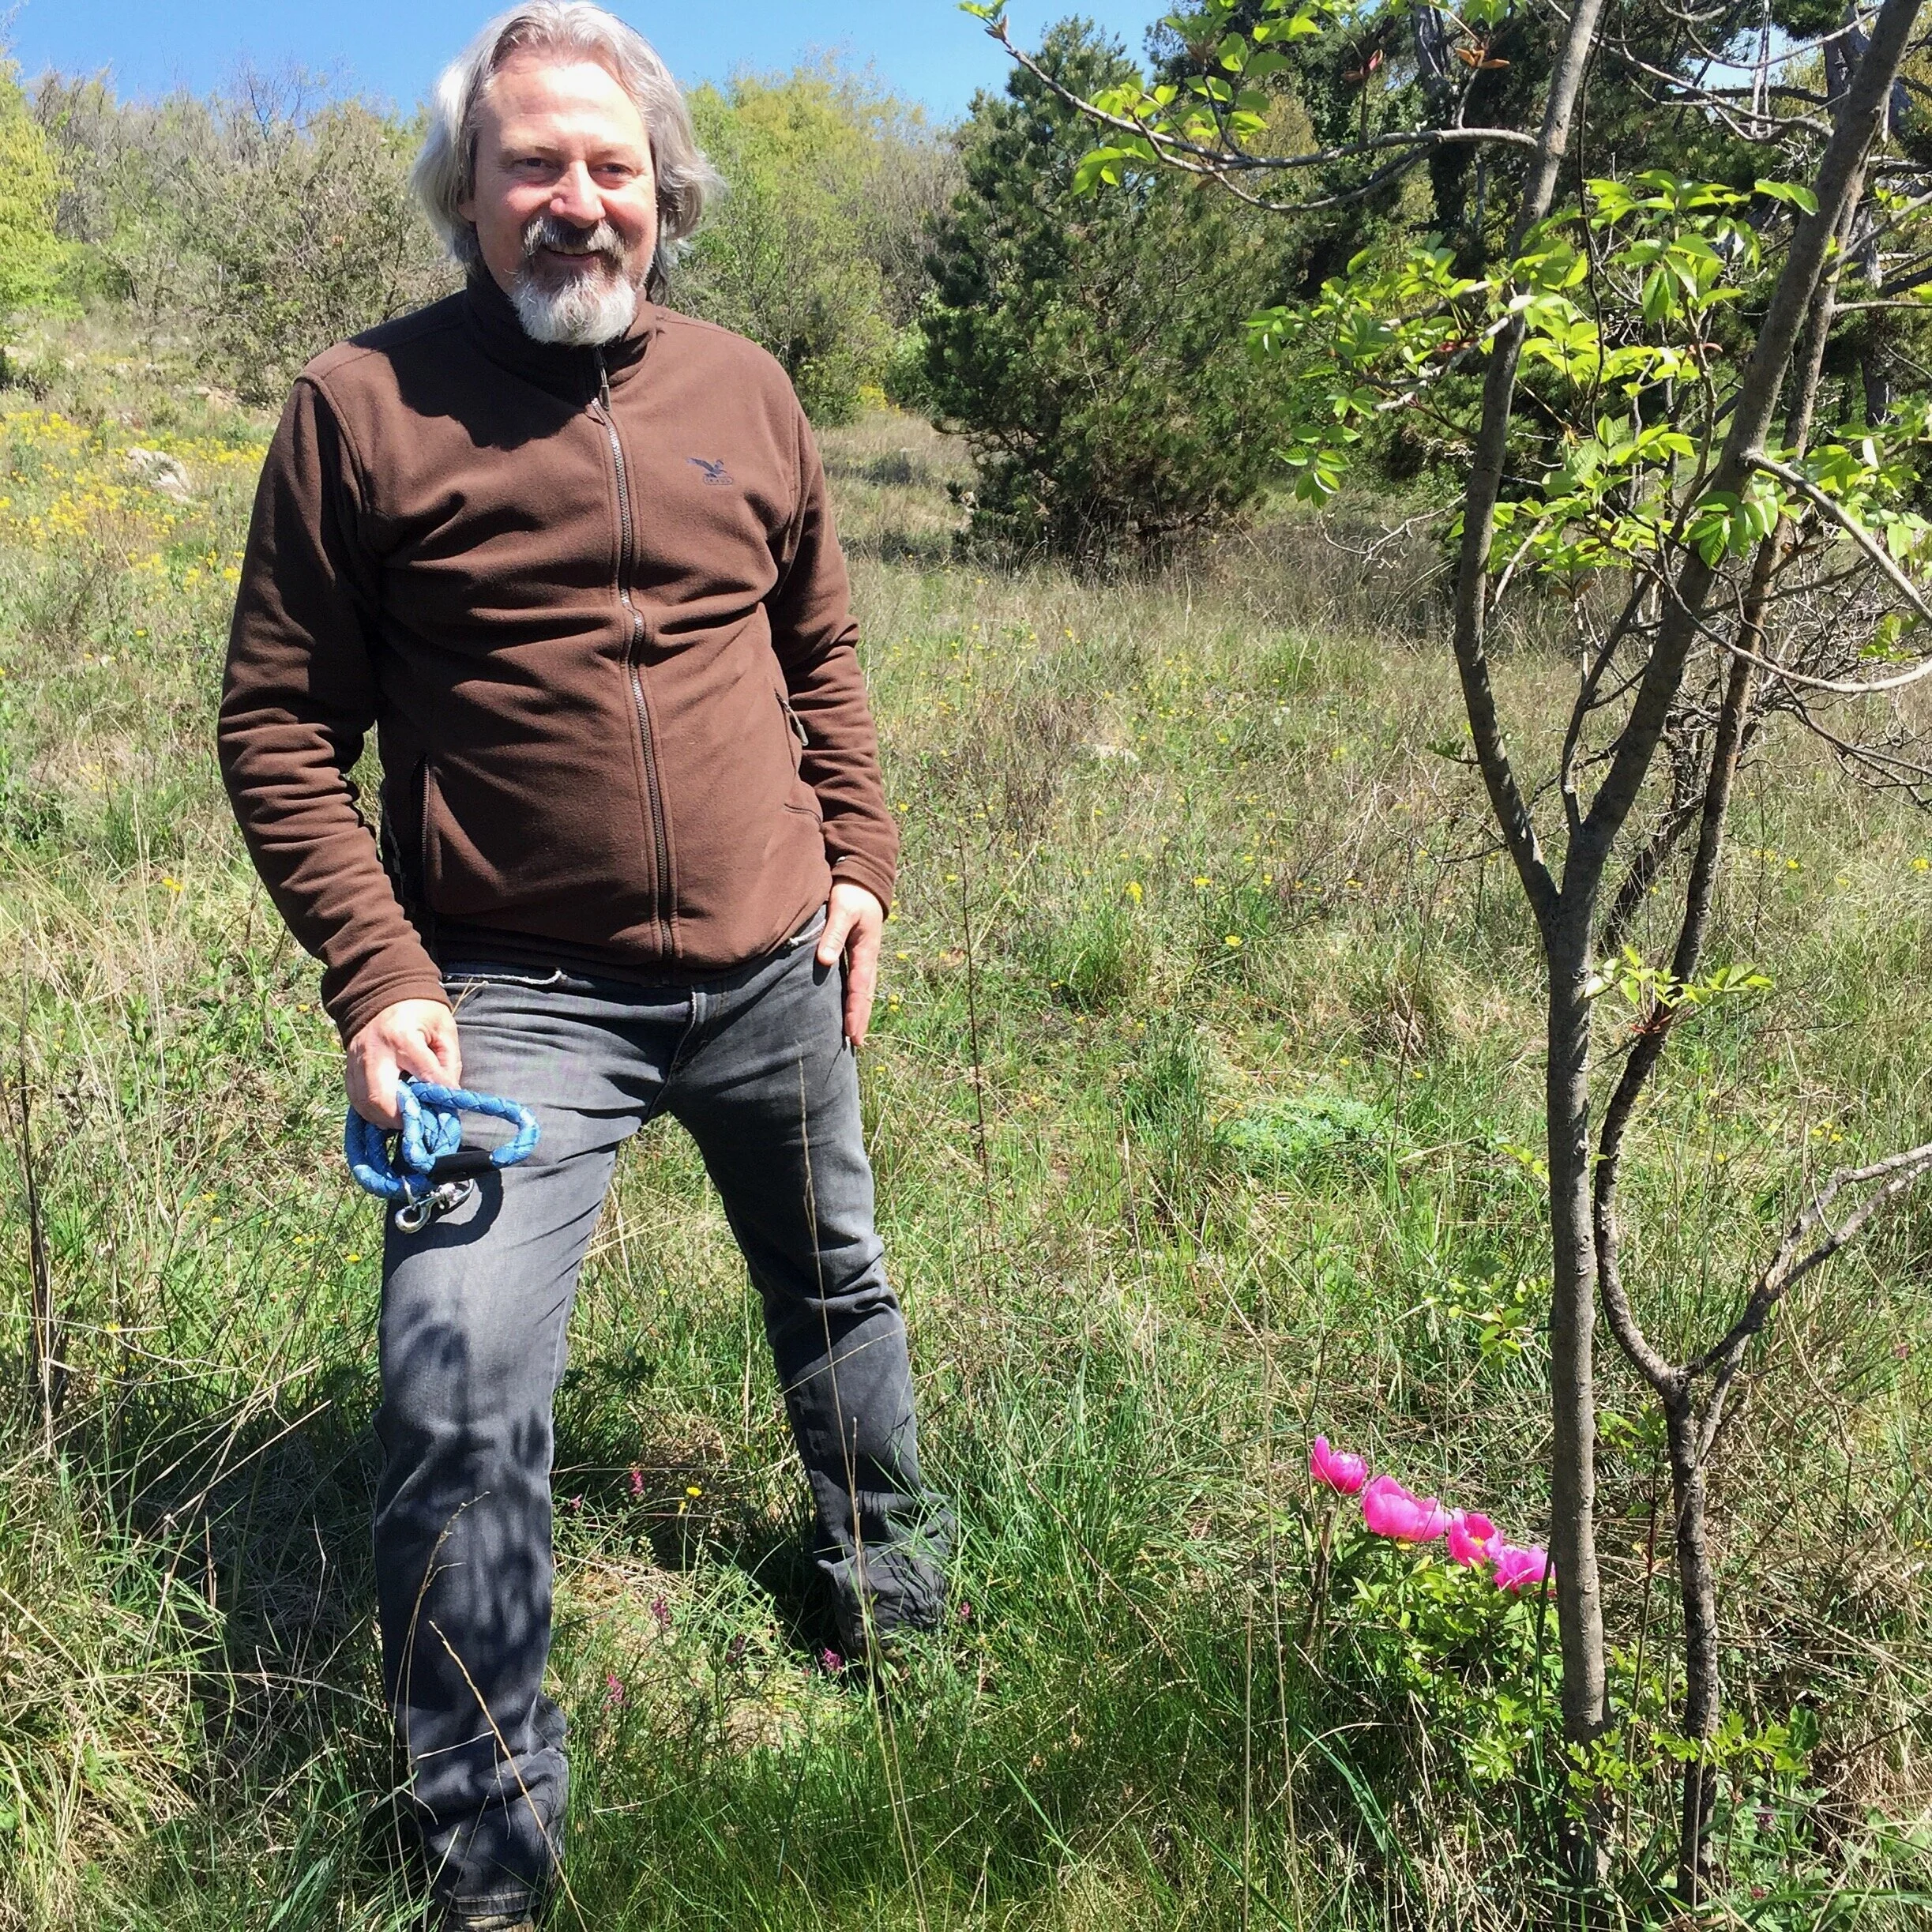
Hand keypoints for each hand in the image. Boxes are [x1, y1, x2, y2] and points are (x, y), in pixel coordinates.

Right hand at [346, 998, 460, 1127]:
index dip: (438, 1095)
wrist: (383, 994)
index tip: (448, 1110)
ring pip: (363, 1103)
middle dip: (399, 1119)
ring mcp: (356, 1060)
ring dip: (384, 1119)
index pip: (423, 1074)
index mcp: (401, 1036)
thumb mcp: (443, 1029)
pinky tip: (387, 1112)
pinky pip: (355, 1098)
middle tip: (417, 1124)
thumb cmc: (420, 1012)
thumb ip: (448, 1063)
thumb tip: (448, 1096)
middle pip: (380, 1098)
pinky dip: (371, 1111)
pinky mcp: (348, 1067)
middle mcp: (374, 1050)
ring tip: (404, 1120)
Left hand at [816, 881, 884, 1046]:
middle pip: (864, 996)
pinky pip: (855, 983)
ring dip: (858, 1013)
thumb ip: (833, 934)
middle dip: (860, 1020)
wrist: (862, 880)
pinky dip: (852, 999)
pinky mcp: (855, 955)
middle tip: (855, 1044)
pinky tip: (844, 1009)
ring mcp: (862, 958)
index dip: (856, 1012)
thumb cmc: (851, 894)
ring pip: (861, 992)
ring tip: (852, 1035)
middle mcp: (866, 959)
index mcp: (866, 952)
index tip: (853, 1034)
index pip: (860, 989)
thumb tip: (825, 961)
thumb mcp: (842, 909)